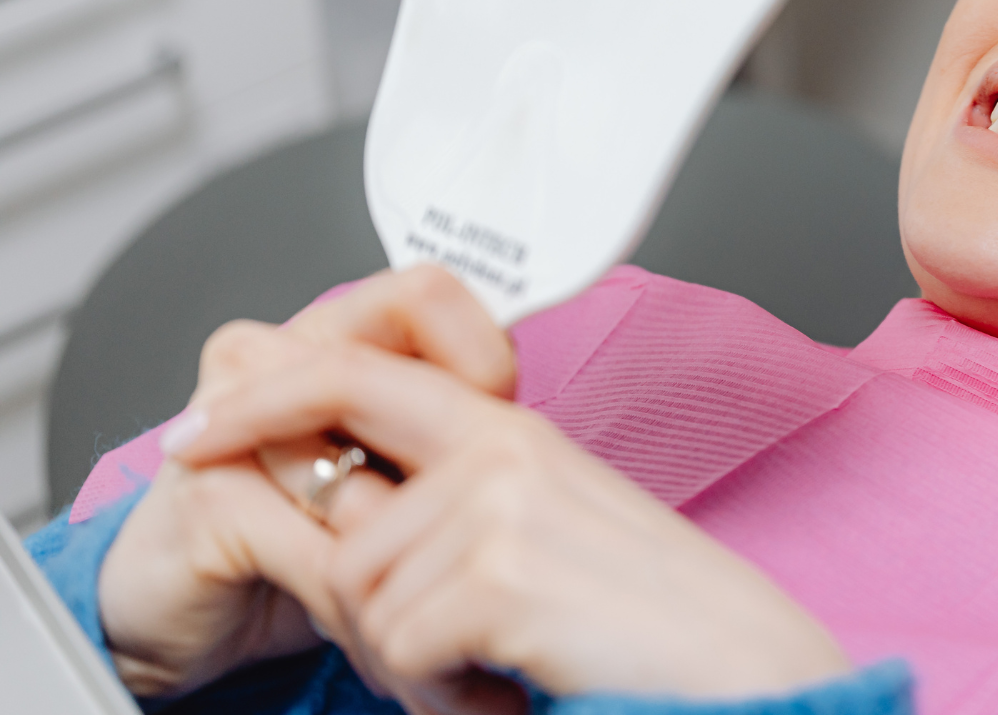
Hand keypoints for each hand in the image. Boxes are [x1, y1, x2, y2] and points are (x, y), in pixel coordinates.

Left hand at [164, 268, 852, 707]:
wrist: (740, 663)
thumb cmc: (653, 616)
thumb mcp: (547, 533)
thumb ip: (452, 506)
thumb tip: (351, 515)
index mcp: (512, 431)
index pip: (353, 373)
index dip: (264, 398)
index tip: (198, 432)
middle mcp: (502, 450)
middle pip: (345, 536)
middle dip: (376, 619)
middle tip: (460, 655)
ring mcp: (500, 506)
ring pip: (366, 604)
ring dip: (418, 665)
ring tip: (505, 666)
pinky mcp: (500, 574)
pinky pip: (402, 650)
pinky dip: (448, 692)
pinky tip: (517, 679)